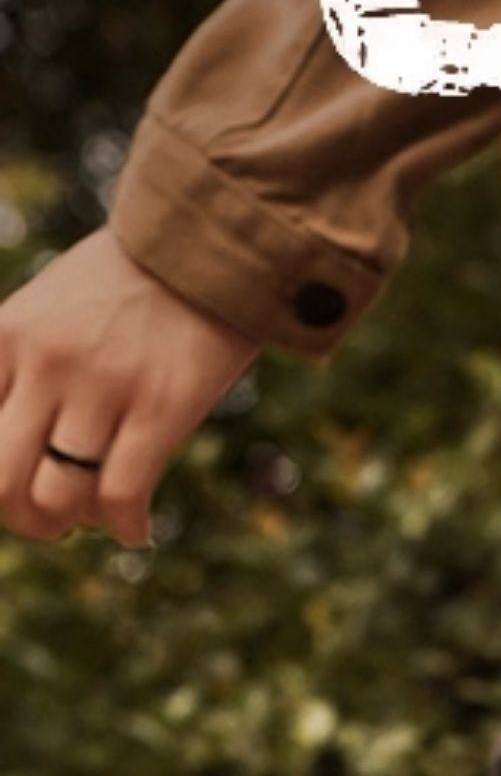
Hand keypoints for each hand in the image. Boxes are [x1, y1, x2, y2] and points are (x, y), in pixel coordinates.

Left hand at [0, 229, 252, 547]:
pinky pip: (121, 496)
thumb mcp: (44, 310)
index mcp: (8, 335)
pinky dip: (126, 528)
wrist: (204, 246)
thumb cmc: (123, 288)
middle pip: (2, 480)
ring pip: (57, 498)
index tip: (18, 489)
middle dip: (22, 518)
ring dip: (74, 524)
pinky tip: (137, 529)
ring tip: (95, 515)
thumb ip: (18, 368)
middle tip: (49, 519)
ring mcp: (102, 383)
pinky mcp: (161, 405)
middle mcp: (46, 360)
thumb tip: (16, 456)